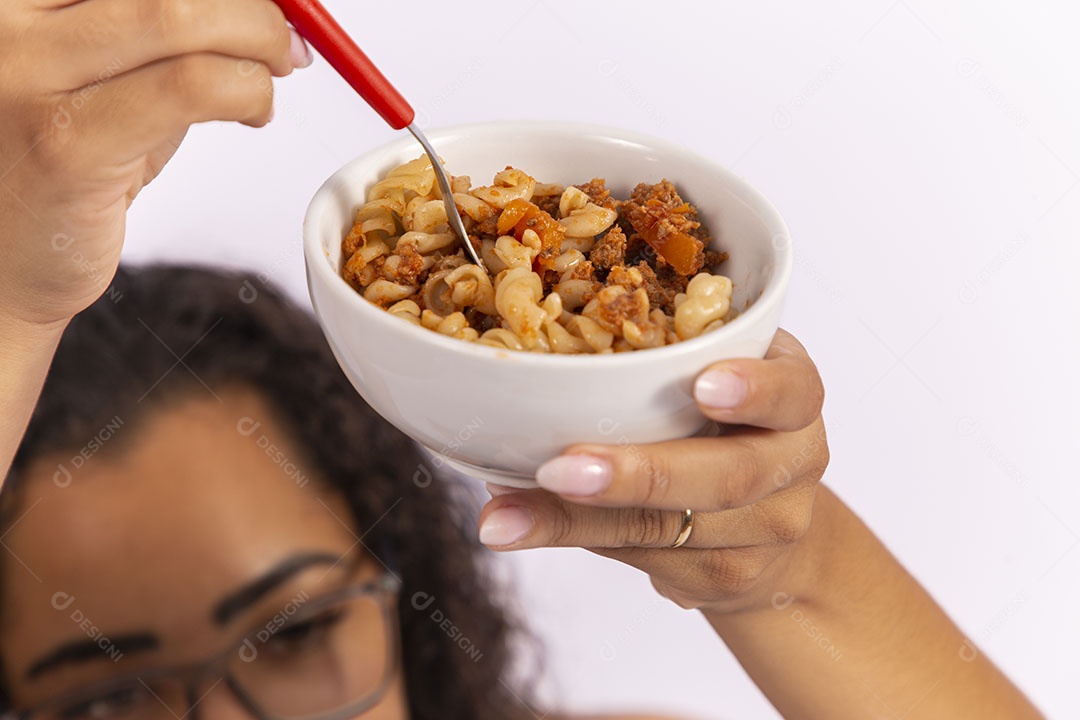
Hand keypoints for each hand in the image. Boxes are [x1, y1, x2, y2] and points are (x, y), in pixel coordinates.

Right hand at [0, 0, 309, 325]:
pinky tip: (254, 112)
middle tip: (288, 42)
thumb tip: (251, 13)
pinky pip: (187, 89)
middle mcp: (7, 23)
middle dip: (248, 6)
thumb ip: (157, 43)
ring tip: (274, 76)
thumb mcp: (99, 83)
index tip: (269, 5)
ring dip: (255, 40)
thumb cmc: (54, 174)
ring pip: (175, 18)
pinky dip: (246, 90)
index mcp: (18, 1)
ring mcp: (26, 75)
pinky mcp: (66, 143)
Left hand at [478, 328, 828, 614]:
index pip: (793, 390)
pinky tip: (524, 526)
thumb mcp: (715, 379)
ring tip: (508, 514)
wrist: (773, 520)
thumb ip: (662, 369)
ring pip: (671, 529)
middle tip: (561, 470)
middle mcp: (793, 463)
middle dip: (639, 475)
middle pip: (729, 476)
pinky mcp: (729, 579)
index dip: (753, 388)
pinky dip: (580, 538)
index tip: (703, 386)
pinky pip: (647, 559)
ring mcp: (768, 530)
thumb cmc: (726, 422)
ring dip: (579, 522)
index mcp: (795, 396)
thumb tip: (533, 373)